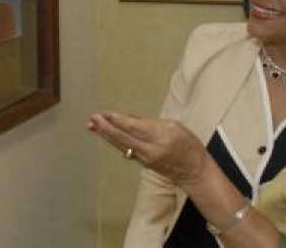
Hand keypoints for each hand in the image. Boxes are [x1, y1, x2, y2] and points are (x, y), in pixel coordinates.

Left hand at [87, 111, 208, 185]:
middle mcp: (150, 149)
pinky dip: (114, 142)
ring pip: (121, 145)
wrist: (194, 171)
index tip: (106, 114)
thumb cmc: (188, 144)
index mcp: (161, 137)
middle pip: (124, 138)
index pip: (135, 128)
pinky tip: (105, 135)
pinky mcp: (142, 163)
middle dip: (107, 128)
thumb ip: (151, 123)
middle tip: (93, 119)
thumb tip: (129, 120)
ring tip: (92, 125)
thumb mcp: (174, 126)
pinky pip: (125, 150)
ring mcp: (144, 158)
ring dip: (106, 135)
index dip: (119, 121)